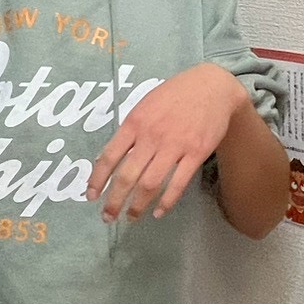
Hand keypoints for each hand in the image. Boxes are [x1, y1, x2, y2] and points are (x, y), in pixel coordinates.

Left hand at [88, 63, 249, 222]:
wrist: (212, 86)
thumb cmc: (175, 94)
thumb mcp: (145, 105)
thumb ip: (130, 131)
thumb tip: (110, 158)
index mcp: (135, 122)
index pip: (109, 156)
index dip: (97, 179)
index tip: (91, 196)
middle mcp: (151, 136)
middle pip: (127, 176)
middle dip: (114, 201)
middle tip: (107, 217)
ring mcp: (175, 145)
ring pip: (150, 183)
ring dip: (138, 205)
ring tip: (131, 217)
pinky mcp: (196, 153)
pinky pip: (178, 183)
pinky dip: (167, 201)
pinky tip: (158, 212)